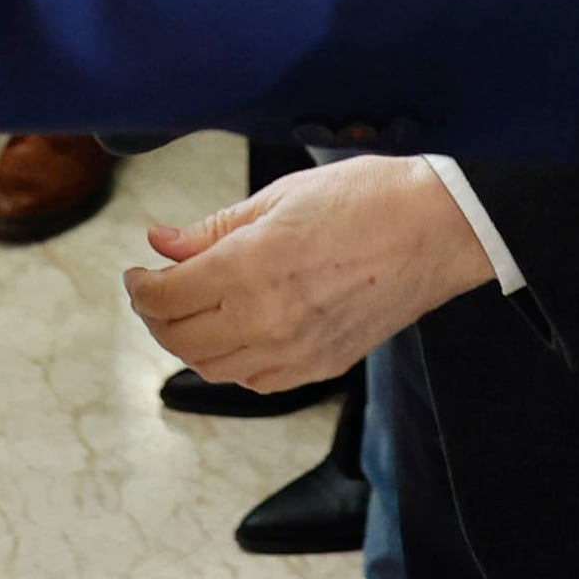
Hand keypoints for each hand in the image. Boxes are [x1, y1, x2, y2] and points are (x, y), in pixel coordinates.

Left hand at [126, 154, 498, 391]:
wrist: (439, 229)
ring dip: (190, 343)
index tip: (139, 273)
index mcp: (249, 268)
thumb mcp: (279, 197)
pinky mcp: (322, 365)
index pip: (165, 297)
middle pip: (180, 340)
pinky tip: (236, 334)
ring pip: (214, 369)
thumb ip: (214, 228)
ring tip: (192, 311)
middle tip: (156, 291)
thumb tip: (162, 243)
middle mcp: (267, 319)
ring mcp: (296, 350)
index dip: (140, 287)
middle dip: (156, 317)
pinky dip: (233, 364)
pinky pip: (257, 381)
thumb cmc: (367, 198)